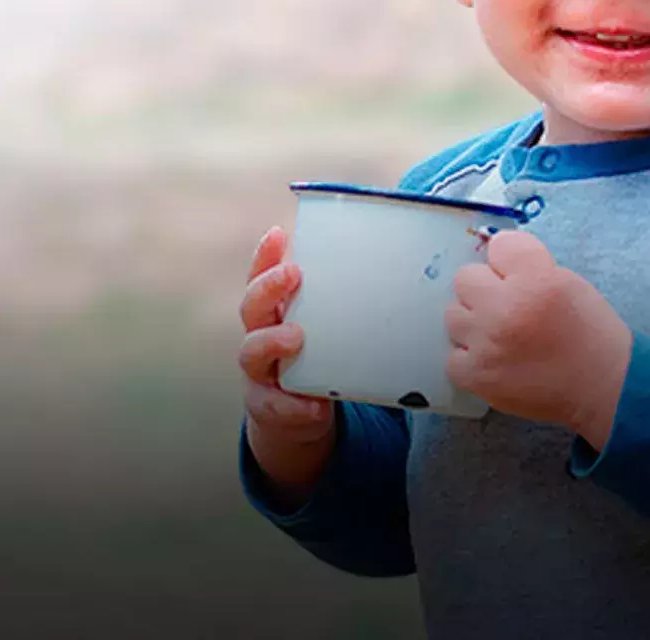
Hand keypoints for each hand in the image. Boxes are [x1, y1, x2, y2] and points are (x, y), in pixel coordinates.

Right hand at [239, 225, 336, 496]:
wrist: (297, 416)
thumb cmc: (318, 358)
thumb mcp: (326, 328)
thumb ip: (345, 303)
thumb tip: (399, 267)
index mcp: (274, 312)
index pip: (260, 277)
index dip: (265, 255)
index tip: (279, 233)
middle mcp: (260, 335)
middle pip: (251, 307)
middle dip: (268, 287)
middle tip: (293, 274)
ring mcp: (260, 372)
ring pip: (251, 352)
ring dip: (272, 342)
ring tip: (296, 337)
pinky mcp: (269, 406)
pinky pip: (276, 405)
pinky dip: (295, 406)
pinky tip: (315, 407)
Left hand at [445, 230, 632, 446]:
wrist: (602, 386)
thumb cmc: (590, 333)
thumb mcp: (568, 282)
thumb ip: (529, 268)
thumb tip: (494, 265)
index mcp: (536, 279)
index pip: (499, 245)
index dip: (507, 260)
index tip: (517, 274)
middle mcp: (505, 308)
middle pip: (465, 278)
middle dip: (485, 289)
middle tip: (507, 307)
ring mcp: (486, 344)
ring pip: (454, 315)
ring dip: (474, 322)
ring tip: (500, 336)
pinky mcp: (476, 376)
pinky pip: (453, 356)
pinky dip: (471, 359)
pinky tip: (494, 361)